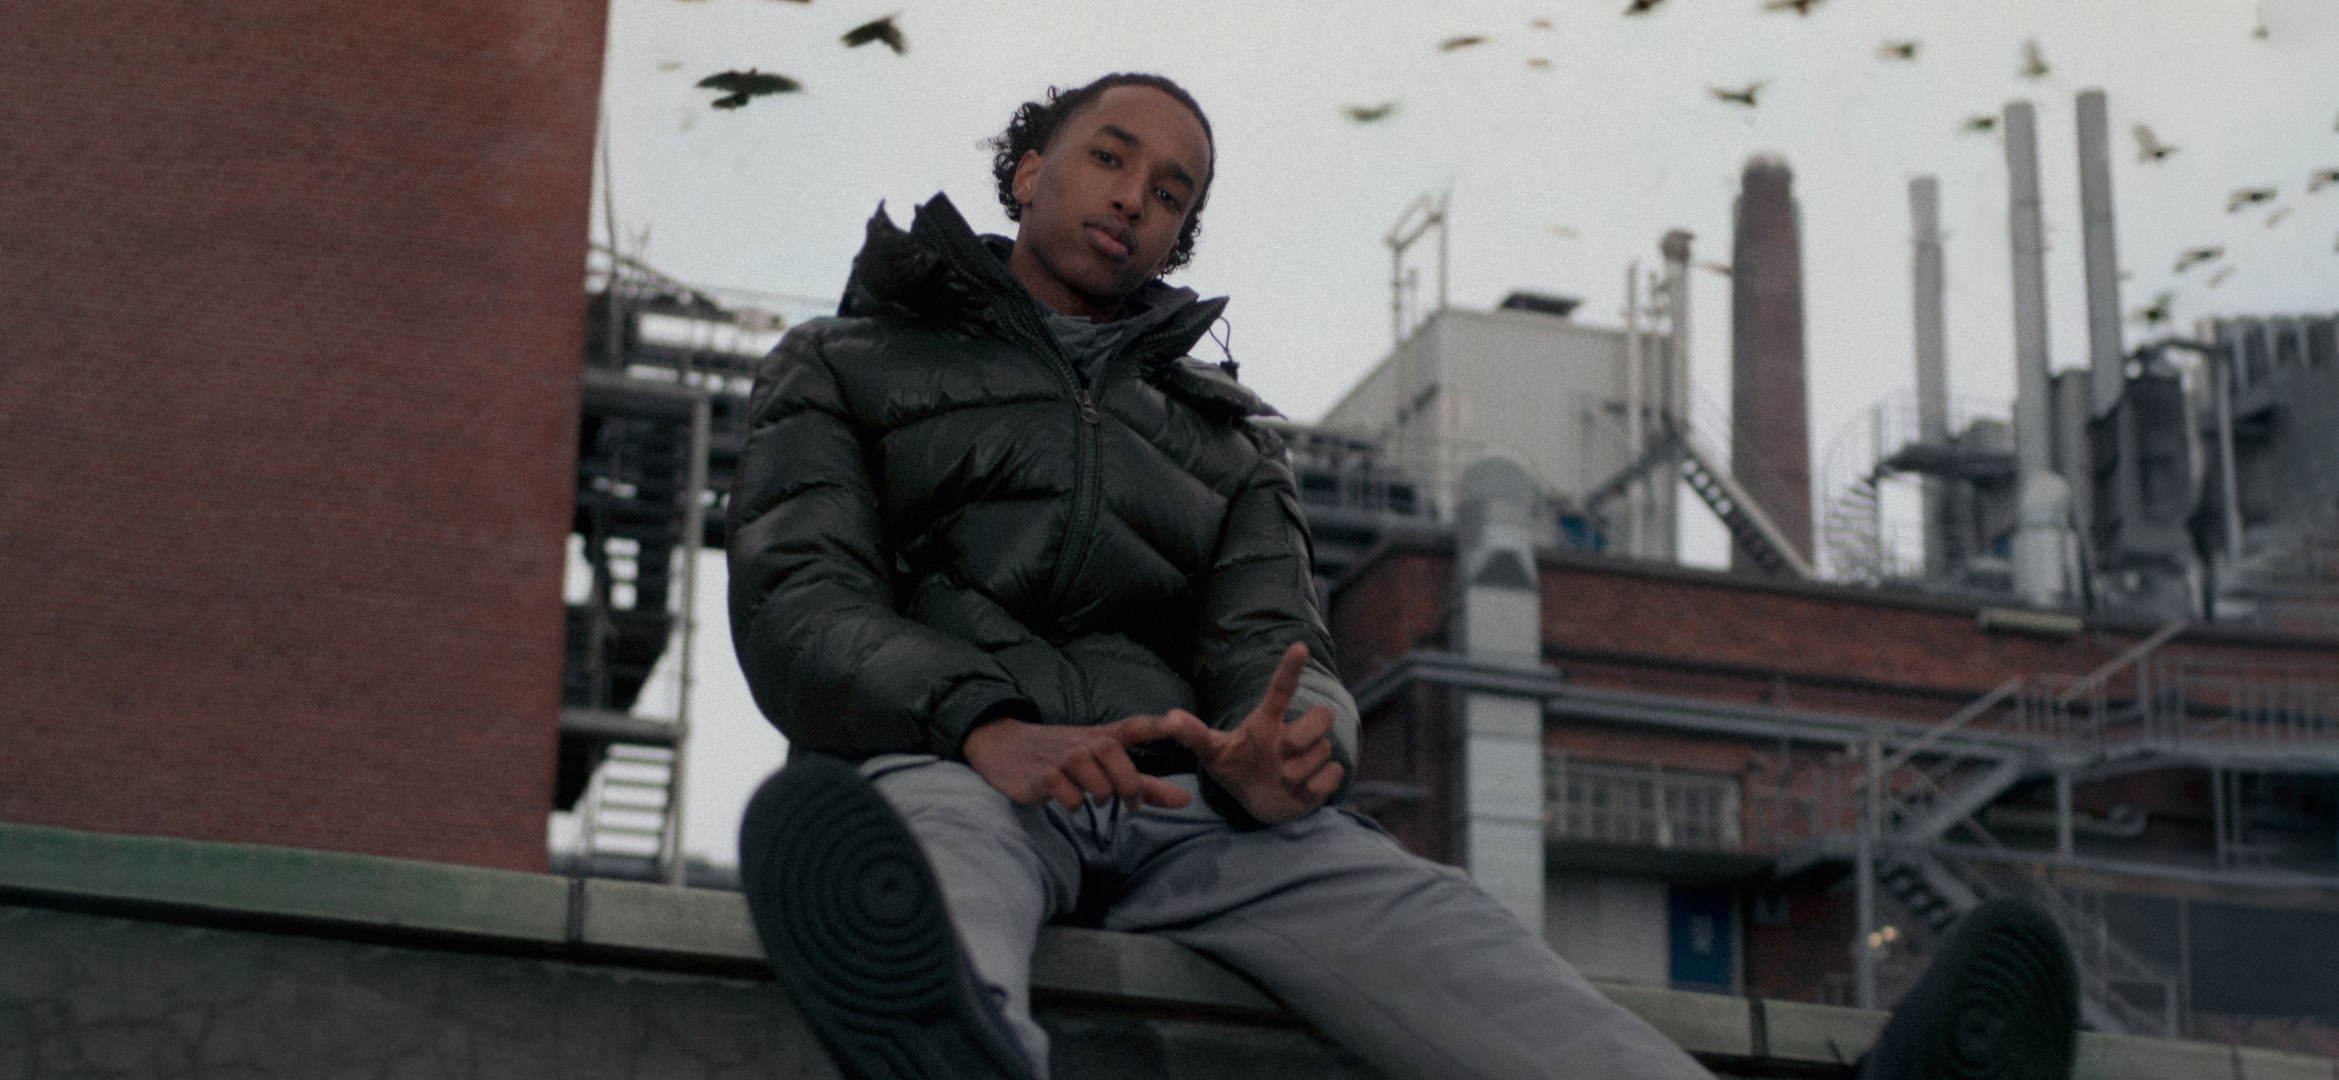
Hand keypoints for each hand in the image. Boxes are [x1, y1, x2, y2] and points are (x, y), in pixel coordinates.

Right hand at [961, 712, 1207, 809]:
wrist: (1005, 747)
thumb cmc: (1062, 756)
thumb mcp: (1103, 765)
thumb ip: (1146, 784)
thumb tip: (1187, 801)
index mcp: (1102, 736)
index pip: (1133, 726)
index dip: (1155, 725)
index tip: (1175, 723)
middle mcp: (1084, 743)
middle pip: (1116, 757)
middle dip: (1129, 785)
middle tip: (1131, 805)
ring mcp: (1063, 758)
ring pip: (1096, 782)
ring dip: (1102, 796)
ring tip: (1096, 799)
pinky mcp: (1044, 776)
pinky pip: (1070, 796)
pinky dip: (1075, 804)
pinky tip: (1069, 801)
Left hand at [1180, 642, 1344, 825]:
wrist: (1257, 801)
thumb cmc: (1234, 767)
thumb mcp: (1212, 753)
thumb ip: (1194, 735)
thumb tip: (1170, 717)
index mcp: (1268, 720)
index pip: (1281, 689)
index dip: (1290, 668)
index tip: (1299, 646)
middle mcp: (1293, 730)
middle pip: (1320, 715)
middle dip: (1303, 737)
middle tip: (1279, 758)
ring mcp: (1312, 753)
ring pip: (1323, 750)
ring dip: (1300, 771)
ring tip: (1282, 778)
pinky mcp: (1325, 776)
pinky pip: (1333, 775)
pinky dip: (1315, 787)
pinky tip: (1300, 791)